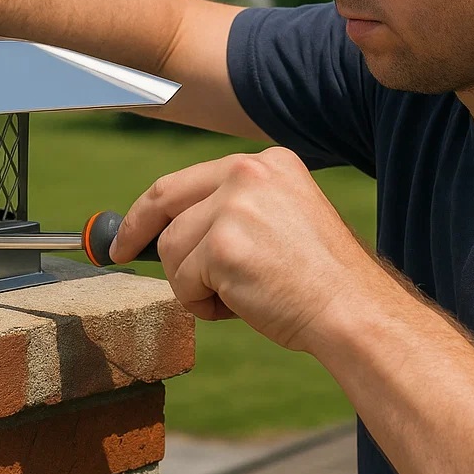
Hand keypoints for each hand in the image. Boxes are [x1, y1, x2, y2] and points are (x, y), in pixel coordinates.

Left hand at [111, 146, 382, 352]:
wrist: (353, 310)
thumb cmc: (319, 281)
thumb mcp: (281, 222)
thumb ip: (233, 213)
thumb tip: (169, 231)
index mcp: (267, 163)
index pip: (187, 179)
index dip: (151, 207)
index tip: (131, 230)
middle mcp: (248, 172)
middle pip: (166, 202)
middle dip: (137, 232)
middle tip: (119, 254)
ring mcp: (234, 206)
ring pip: (171, 251)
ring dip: (194, 284)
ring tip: (241, 296)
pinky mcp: (222, 244)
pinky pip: (182, 282)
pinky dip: (203, 305)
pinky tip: (244, 306)